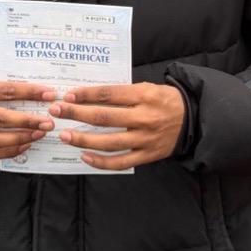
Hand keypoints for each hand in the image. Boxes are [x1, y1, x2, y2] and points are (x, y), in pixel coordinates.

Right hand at [0, 71, 56, 160]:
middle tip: (48, 122)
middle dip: (27, 121)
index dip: (28, 92)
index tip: (48, 94)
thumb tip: (34, 88)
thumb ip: (0, 82)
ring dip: (21, 138)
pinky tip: (25, 144)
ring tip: (40, 133)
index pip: (3, 91)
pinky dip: (9, 151)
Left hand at [50, 83, 185, 170]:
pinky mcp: (147, 155)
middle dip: (76, 114)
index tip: (68, 95)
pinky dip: (101, 161)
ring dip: (83, 139)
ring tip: (65, 135)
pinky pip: (120, 162)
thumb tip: (91, 96)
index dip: (86, 95)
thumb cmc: (166, 100)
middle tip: (56, 111)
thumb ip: (123, 93)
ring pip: (108, 142)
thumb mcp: (149, 87)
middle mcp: (144, 117)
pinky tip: (84, 157)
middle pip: (103, 117)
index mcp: (144, 95)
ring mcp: (145, 138)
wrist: (193, 119)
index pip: (108, 94)